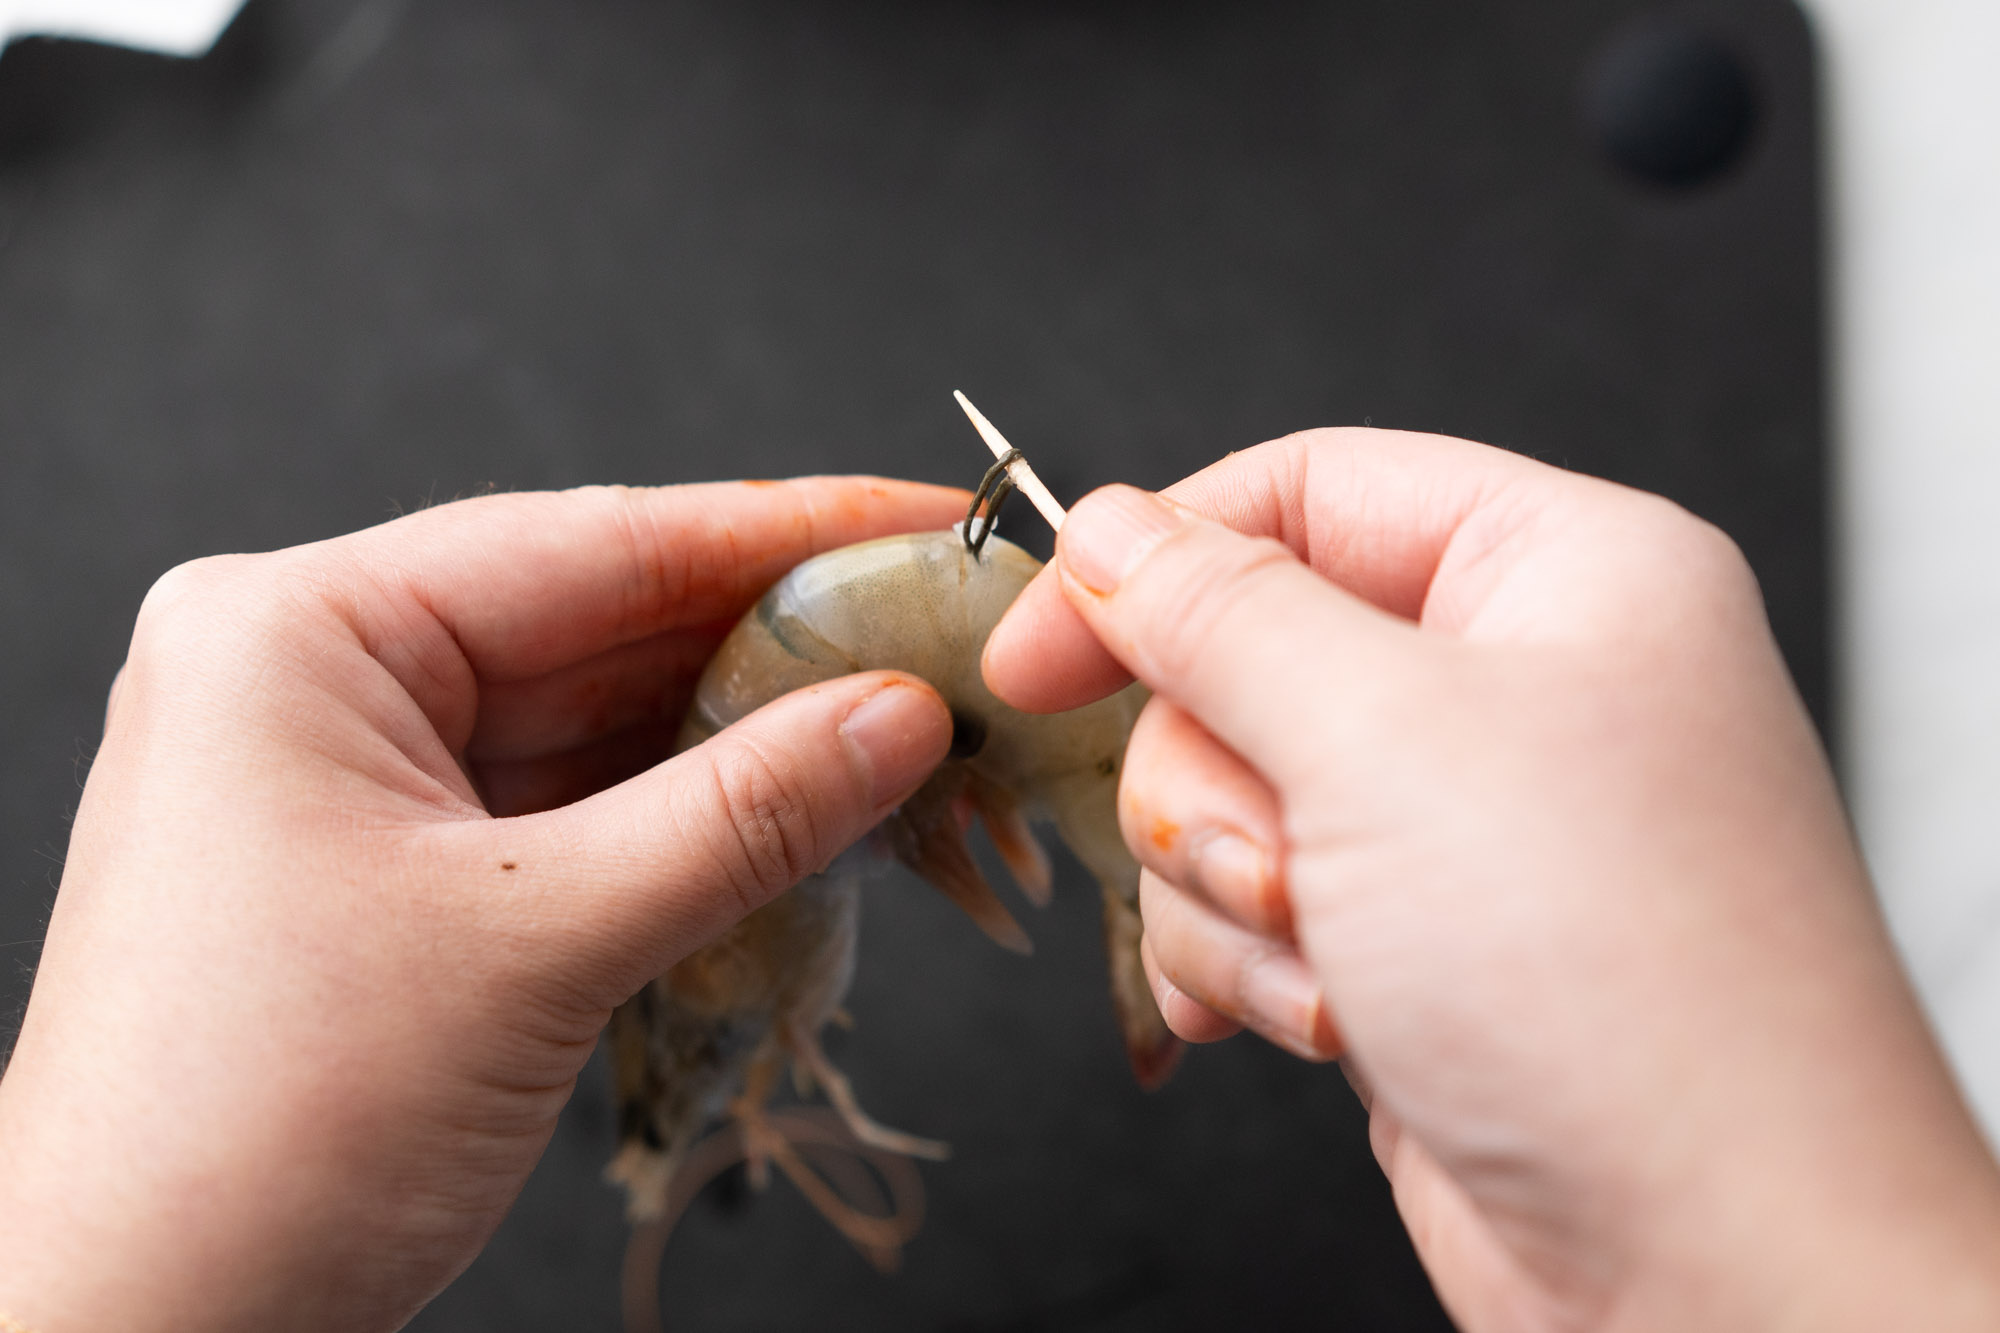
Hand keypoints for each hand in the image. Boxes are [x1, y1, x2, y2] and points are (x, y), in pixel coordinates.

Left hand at [0, 479, 963, 1332]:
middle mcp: (315, 678)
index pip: (592, 542)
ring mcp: (351, 777)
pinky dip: (685, 815)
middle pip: (600, 624)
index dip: (785, 528)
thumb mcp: (538, 945)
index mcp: (298, 634)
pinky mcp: (391, 868)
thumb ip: (742, 814)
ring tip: (902, 730)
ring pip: (595, 720)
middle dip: (778, 645)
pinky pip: (569, 805)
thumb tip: (902, 715)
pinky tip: (802, 809)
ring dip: (744, 738)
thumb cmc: (263, 1135)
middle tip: (941, 641)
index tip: (924, 518)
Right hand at [984, 430, 1999, 1332]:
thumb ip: (1217, 610)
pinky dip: (1257, 971)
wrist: (1713, 1264)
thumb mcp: (1380, 736)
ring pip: (1231, 798)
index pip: (1307, 491)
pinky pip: (1256, 911)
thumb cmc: (1615, 983)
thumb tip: (1108, 528)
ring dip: (1236, 894)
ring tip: (1329, 962)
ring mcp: (1468, 828)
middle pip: (1248, 659)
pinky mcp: (1422, 946)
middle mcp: (1521, 690)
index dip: (1154, 558)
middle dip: (1218, 777)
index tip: (1039, 649)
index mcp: (1560, 575)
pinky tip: (1329, 1024)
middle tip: (1274, 856)